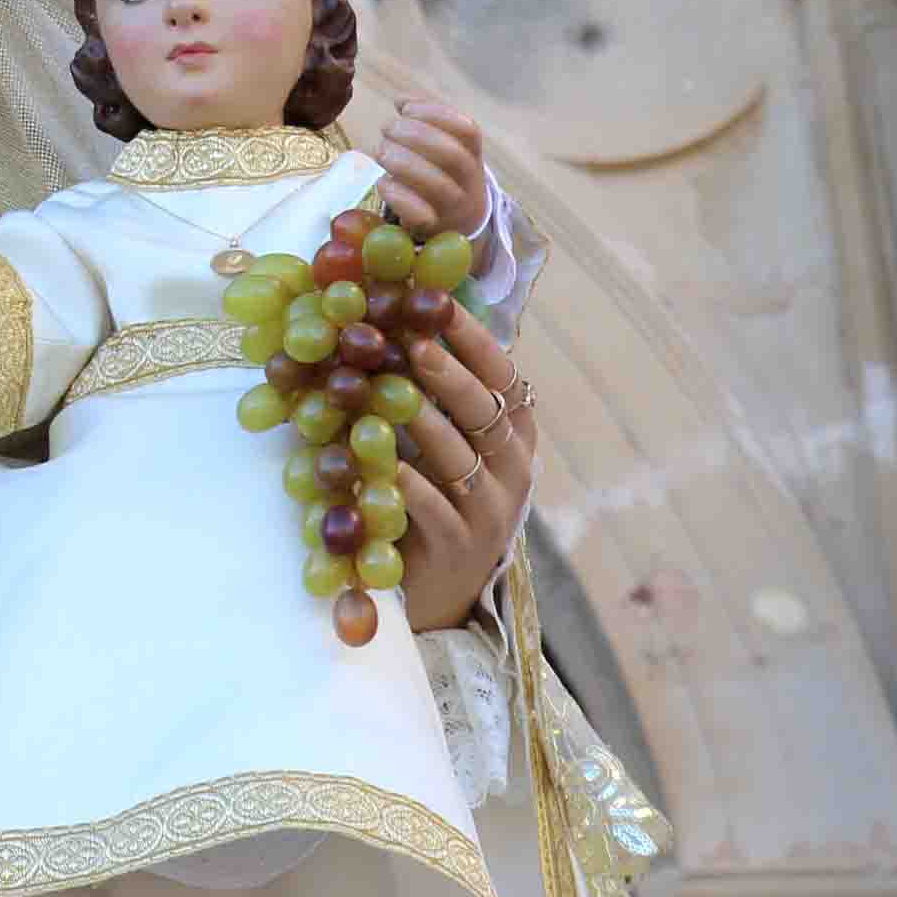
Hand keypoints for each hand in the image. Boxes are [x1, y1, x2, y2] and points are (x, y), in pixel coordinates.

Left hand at [374, 97, 488, 238]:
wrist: (458, 221)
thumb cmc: (443, 173)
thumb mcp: (444, 146)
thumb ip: (425, 121)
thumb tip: (401, 100)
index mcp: (473, 153)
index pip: (468, 130)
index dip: (435, 114)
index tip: (405, 108)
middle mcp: (469, 180)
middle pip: (453, 155)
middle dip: (416, 136)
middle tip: (387, 128)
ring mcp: (453, 205)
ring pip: (437, 185)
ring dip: (403, 163)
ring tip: (381, 150)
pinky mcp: (433, 226)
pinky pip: (419, 213)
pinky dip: (397, 195)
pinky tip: (383, 181)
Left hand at [391, 308, 537, 633]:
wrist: (443, 591)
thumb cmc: (441, 499)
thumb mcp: (452, 446)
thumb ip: (440, 397)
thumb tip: (402, 318)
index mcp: (517, 439)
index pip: (506, 380)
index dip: (476, 342)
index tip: (440, 305)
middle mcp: (514, 472)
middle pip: (487, 414)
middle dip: (450, 376)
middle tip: (414, 343)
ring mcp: (490, 513)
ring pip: (459, 457)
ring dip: (419, 420)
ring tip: (383, 389)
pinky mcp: (459, 546)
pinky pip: (432, 506)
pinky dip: (405, 480)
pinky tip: (380, 458)